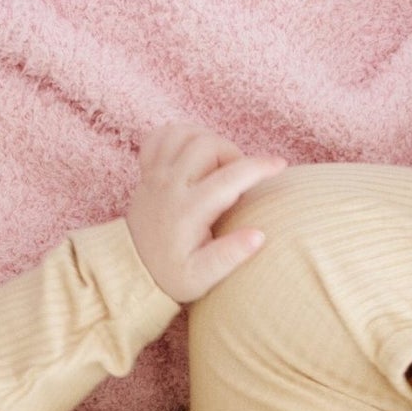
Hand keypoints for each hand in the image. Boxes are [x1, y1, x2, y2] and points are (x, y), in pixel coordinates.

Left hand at [125, 122, 285, 303]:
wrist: (132, 270)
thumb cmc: (172, 275)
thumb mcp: (201, 277)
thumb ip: (229, 256)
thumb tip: (258, 236)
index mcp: (188, 211)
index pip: (229, 177)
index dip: (259, 167)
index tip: (280, 165)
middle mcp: (170, 187)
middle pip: (206, 144)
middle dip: (232, 152)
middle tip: (239, 176)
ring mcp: (155, 176)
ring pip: (184, 133)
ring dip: (209, 140)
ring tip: (219, 164)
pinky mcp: (147, 172)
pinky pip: (160, 136)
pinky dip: (180, 136)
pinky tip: (193, 154)